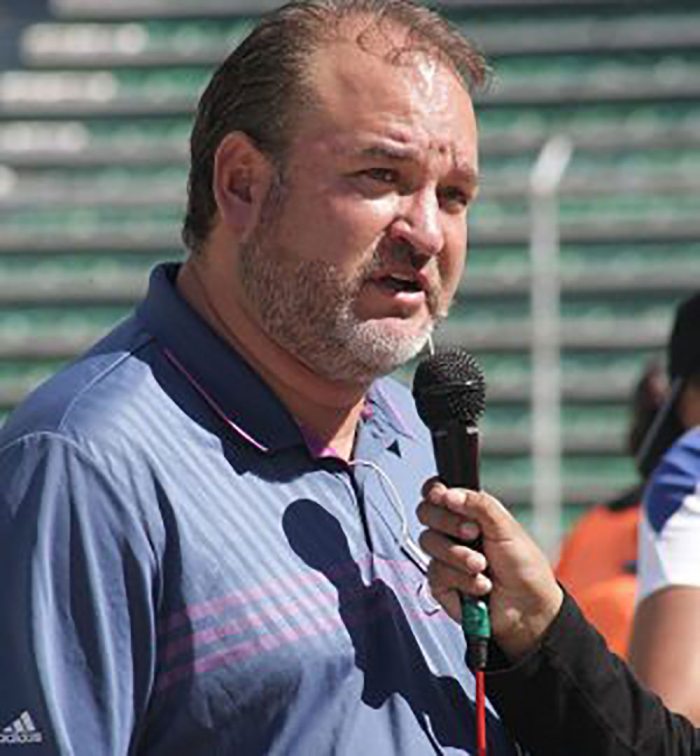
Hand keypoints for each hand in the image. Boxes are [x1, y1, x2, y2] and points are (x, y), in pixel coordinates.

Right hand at [417, 479, 563, 659]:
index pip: (437, 492)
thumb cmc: (523, 565)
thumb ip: (478, 504)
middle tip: (473, 533)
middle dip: (448, 522)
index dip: (435, 492)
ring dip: (459, 556)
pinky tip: (481, 586)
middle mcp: (452, 531)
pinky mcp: (441, 583)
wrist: (528, 609)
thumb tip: (448, 493)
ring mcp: (445, 556)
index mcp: (467, 512)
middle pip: (425, 513)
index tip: (443, 497)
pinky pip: (436, 572)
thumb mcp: (506, 527)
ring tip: (483, 566)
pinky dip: (462, 579)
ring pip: (429, 542)